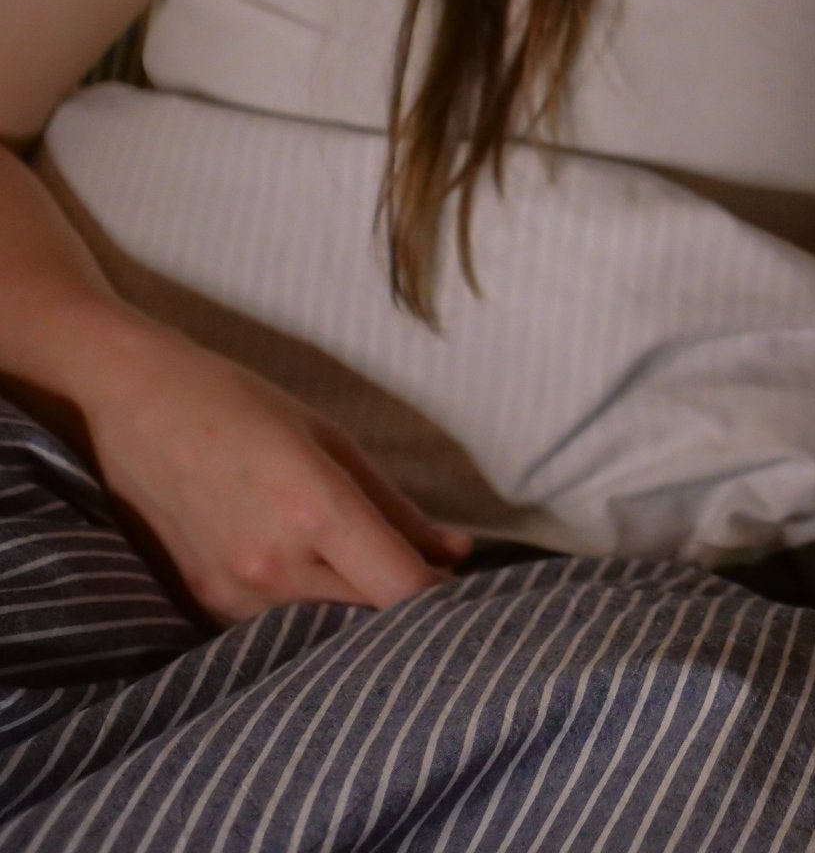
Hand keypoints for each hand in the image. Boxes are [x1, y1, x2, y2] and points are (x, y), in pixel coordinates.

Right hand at [78, 325, 470, 625]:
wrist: (132, 405)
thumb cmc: (242, 407)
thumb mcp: (334, 442)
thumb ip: (398, 510)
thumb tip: (458, 552)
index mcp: (316, 510)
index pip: (400, 588)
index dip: (439, 596)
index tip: (455, 584)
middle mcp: (273, 565)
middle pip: (368, 620)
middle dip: (401, 606)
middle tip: (414, 577)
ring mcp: (231, 594)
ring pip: (322, 634)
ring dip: (352, 615)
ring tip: (359, 575)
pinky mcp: (201, 606)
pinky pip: (274, 631)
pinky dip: (304, 616)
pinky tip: (309, 583)